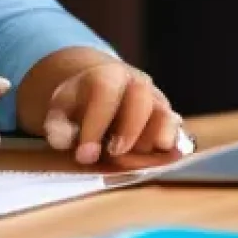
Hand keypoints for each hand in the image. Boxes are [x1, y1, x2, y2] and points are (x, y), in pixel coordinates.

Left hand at [42, 59, 182, 165]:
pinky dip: (172, 150)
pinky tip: (159, 162)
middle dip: (129, 129)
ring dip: (154, 141)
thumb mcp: (61, 110)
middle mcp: (137, 84)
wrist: (102, 93)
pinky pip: (179, 135)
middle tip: (114, 154)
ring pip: (166, 116)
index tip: (85, 155)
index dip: (96, 123)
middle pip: (142, 97)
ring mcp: (156, 102)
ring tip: (138, 159)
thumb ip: (58, 125)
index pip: (105, 91)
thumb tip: (65, 139)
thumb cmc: (79, 107)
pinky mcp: (169, 123)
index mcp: (107, 75)